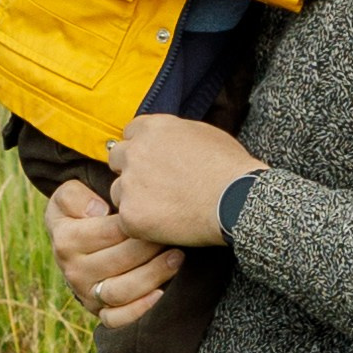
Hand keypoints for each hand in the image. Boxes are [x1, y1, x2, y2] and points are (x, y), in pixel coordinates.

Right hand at [43, 178, 183, 326]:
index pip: (108, 233)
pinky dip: (138, 310)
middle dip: (149, 247)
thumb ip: (75, 195)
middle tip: (173, 234)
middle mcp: (74, 272)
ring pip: (120, 292)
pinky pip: (116, 319)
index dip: (135, 223)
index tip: (157, 212)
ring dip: (152, 275)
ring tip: (177, 258)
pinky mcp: (99, 312)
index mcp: (66, 241)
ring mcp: (87, 295)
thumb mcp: (68, 195)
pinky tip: (160, 294)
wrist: (74, 241)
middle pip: (117, 262)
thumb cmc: (80, 211)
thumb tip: (98, 210)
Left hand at [108, 114, 269, 245]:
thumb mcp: (203, 133)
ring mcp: (130, 184)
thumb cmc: (228, 166)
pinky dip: (141, 224)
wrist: (236, 199)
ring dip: (134, 198)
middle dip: (130, 170)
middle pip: (117, 158)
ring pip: (118, 190)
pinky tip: (164, 224)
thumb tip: (169, 140)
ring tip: (163, 208)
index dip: (140, 147)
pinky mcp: (131, 215)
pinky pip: (126, 219)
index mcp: (153, 128)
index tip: (151, 160)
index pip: (130, 133)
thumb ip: (175, 132)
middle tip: (152, 185)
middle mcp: (135, 152)